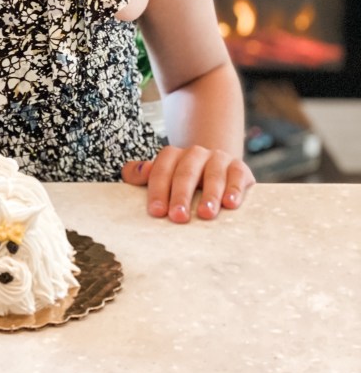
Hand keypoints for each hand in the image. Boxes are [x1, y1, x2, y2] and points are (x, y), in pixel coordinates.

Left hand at [121, 144, 254, 222]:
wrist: (218, 171)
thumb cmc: (183, 182)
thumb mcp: (162, 177)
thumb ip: (140, 175)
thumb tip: (132, 172)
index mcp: (173, 156)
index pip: (162, 169)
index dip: (158, 190)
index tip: (157, 212)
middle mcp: (195, 154)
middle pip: (185, 172)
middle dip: (181, 195)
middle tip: (178, 217)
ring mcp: (218, 159)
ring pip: (213, 174)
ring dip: (209, 195)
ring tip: (206, 214)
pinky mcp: (239, 168)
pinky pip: (237, 175)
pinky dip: (234, 189)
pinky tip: (231, 204)